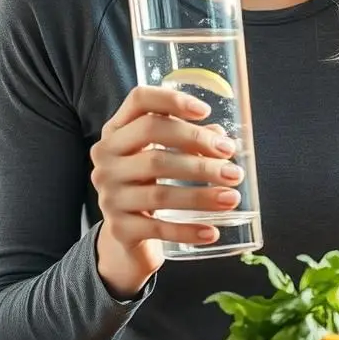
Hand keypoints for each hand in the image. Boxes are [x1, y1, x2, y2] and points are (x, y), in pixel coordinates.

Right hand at [90, 85, 242, 298]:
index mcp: (116, 133)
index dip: (171, 100)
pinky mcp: (119, 229)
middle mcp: (106, 159)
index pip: (139, 101)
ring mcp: (109, 195)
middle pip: (152, 139)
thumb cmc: (149, 187)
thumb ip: (190, 142)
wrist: (127, 239)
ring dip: (201, 195)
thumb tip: (223, 139)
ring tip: (232, 197)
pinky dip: (188, 230)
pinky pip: (158, 228)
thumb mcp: (163, 159)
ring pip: (159, 190)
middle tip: (231, 164)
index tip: (205, 110)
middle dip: (197, 145)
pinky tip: (212, 231)